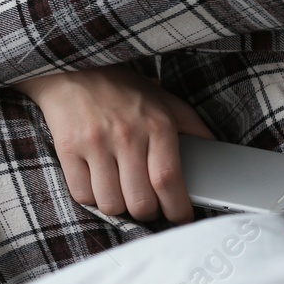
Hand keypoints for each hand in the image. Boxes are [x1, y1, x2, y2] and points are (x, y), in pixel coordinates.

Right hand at [14, 63, 215, 225]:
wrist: (72, 66)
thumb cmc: (122, 88)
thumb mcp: (165, 101)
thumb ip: (193, 129)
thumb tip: (216, 158)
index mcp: (156, 124)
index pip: (169, 181)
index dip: (177, 209)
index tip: (180, 217)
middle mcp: (126, 134)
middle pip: (141, 202)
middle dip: (147, 212)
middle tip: (147, 204)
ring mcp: (94, 142)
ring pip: (111, 204)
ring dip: (118, 206)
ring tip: (120, 192)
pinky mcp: (67, 148)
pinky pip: (82, 194)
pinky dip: (92, 197)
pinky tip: (97, 183)